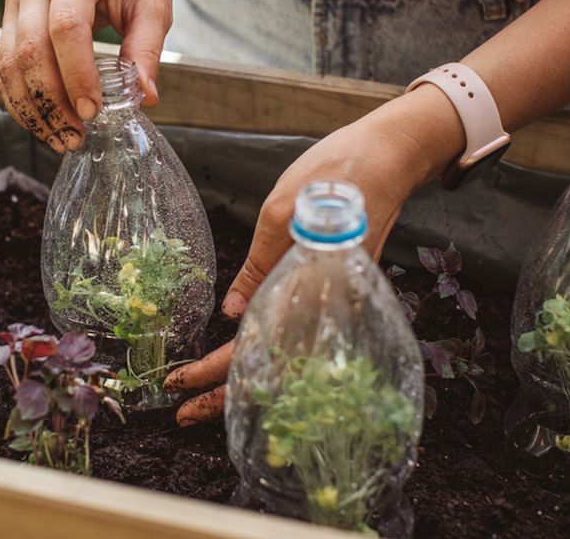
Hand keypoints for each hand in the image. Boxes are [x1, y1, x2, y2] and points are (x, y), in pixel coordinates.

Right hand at [0, 0, 170, 151]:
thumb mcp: (154, 5)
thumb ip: (147, 50)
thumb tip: (143, 97)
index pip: (67, 27)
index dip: (76, 74)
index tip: (93, 111)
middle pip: (31, 50)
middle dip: (52, 101)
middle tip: (76, 135)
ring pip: (10, 63)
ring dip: (32, 108)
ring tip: (61, 137)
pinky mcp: (8, 18)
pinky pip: (4, 66)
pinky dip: (21, 100)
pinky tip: (43, 122)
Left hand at [164, 88, 462, 424]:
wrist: (391, 156)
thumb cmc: (336, 172)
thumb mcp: (280, 210)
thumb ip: (258, 266)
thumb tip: (233, 314)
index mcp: (312, 286)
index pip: (257, 344)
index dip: (216, 369)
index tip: (179, 383)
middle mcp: (330, 305)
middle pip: (273, 365)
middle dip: (226, 392)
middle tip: (182, 413)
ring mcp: (338, 302)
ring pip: (287, 357)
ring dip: (246, 381)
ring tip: (205, 401)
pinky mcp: (340, 292)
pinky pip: (302, 338)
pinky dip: (271, 358)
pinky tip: (248, 365)